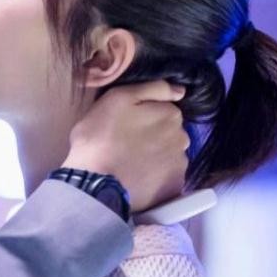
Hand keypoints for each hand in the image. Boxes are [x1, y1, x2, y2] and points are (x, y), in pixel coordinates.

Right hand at [63, 81, 189, 212]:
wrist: (93, 181)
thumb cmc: (101, 135)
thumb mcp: (119, 98)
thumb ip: (153, 88)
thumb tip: (181, 91)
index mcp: (171, 114)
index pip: (166, 111)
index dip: (146, 118)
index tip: (128, 126)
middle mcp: (182, 138)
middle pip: (170, 134)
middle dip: (155, 137)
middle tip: (128, 146)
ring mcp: (180, 164)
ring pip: (170, 156)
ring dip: (156, 158)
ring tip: (132, 165)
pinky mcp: (174, 187)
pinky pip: (168, 178)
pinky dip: (157, 178)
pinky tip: (139, 180)